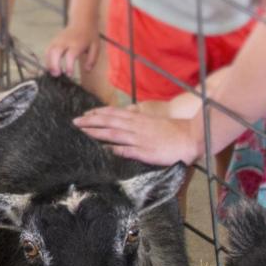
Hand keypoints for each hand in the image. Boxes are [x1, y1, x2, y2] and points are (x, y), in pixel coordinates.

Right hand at [45, 27, 96, 78]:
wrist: (82, 21)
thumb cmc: (89, 35)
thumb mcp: (95, 47)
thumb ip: (92, 59)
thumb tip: (87, 70)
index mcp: (77, 43)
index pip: (70, 55)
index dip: (69, 66)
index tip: (69, 74)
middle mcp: (66, 41)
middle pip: (56, 52)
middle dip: (54, 64)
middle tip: (57, 74)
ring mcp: (59, 40)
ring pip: (50, 51)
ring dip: (49, 63)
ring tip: (53, 73)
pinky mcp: (54, 40)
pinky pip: (48, 49)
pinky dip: (47, 59)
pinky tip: (50, 66)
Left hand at [73, 104, 202, 166]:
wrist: (190, 138)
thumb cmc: (172, 131)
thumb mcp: (153, 122)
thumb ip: (138, 121)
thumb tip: (124, 121)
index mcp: (139, 119)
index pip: (114, 114)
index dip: (98, 113)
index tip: (85, 114)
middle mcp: (137, 127)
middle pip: (110, 121)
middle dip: (91, 121)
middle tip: (75, 122)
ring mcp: (141, 139)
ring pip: (115, 133)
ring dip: (98, 132)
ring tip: (83, 132)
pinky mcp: (146, 152)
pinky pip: (129, 150)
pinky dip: (117, 149)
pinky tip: (105, 149)